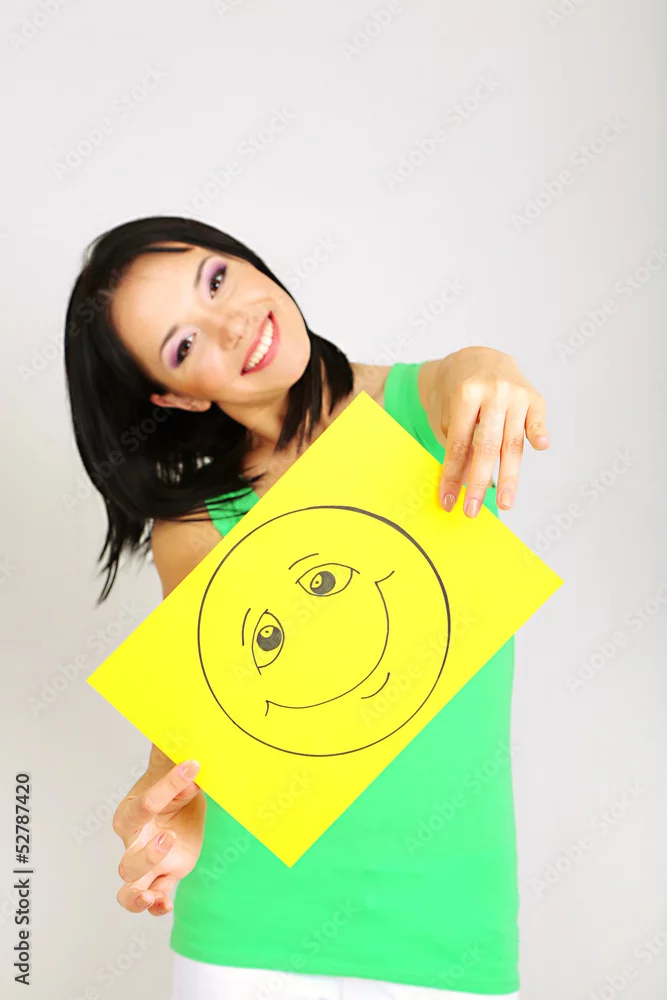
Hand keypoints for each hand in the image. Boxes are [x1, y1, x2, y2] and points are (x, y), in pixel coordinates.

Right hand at [113, 757, 204, 916]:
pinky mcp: (166, 876)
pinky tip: (165, 904)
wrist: (182, 802)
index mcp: (130, 813)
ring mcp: (148, 864)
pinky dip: (158, 905)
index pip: (144, 805)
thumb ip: (172, 759)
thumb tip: (188, 760)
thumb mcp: (172, 766)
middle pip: (128, 862)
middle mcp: (134, 842)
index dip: (168, 786)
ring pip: (130, 889)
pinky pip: (156, 897)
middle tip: (169, 839)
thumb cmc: (171, 785)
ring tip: (150, 896)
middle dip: (146, 857)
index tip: (193, 766)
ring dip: (137, 896)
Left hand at [437, 347, 548, 515]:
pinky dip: (539, 432)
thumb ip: (458, 444)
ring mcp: (516, 394)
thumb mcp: (447, 412)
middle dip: (478, 482)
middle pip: (487, 446)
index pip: (459, 444)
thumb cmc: (458, 393)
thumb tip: (463, 485)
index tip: (448, 501)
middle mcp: (493, 393)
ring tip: (504, 503)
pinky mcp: (535, 397)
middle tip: (471, 510)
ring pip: (513, 442)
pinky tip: (541, 447)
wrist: (478, 359)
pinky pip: (537, 420)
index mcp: (465, 394)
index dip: (452, 475)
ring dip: (509, 477)